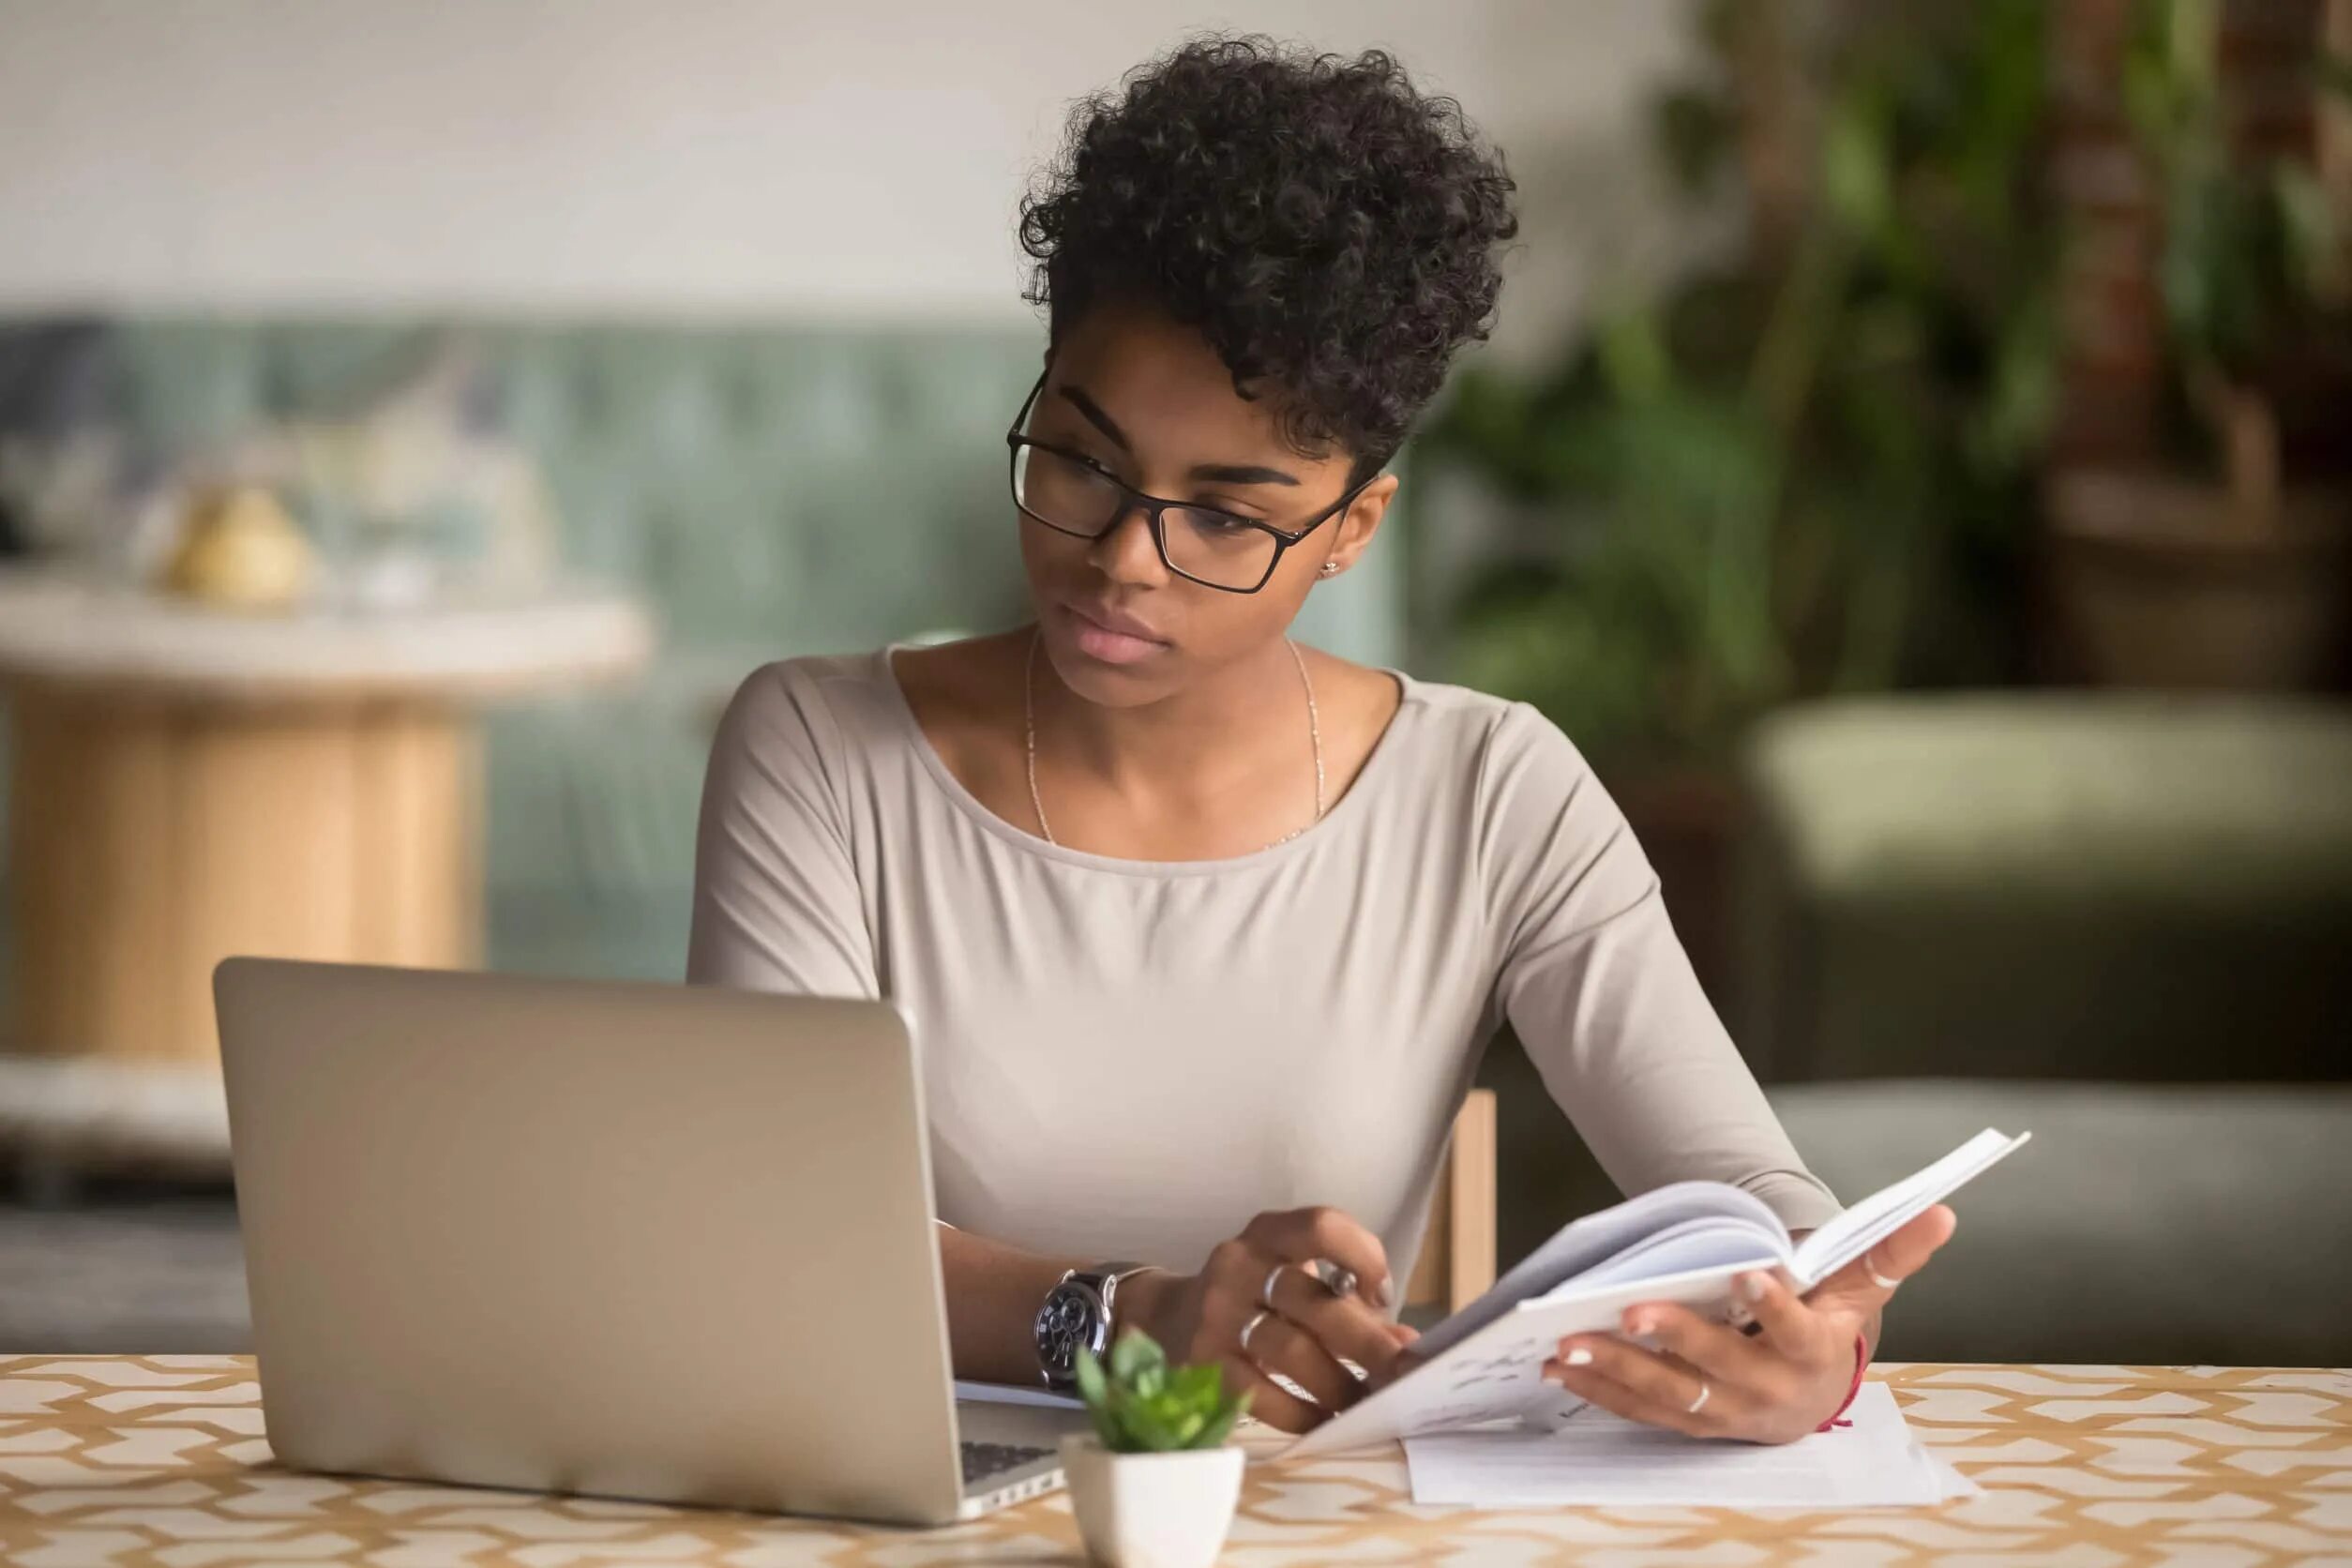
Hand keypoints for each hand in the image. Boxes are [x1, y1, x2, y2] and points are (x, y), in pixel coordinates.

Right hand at [1119, 1207, 1418, 1433]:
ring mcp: (1217, 1314)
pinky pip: (1260, 1393)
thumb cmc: (1250, 1297)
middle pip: (1313, 1300)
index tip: (1381, 1296)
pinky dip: (1300, 1412)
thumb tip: (1406, 1343)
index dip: (1362, 1256)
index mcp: (1267, 1234)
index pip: (1321, 1226)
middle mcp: (1238, 1265)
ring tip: (1366, 1405)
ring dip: (1337, 1384)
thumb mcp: (1291, 1280)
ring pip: (1289, 1350)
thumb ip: (1348, 1304)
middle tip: (1401, 1373)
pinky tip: (1323, 1421)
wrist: (1164, 1318)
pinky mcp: (1203, 1363)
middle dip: (1367, 1342)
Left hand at [1541, 1204, 1955, 1444]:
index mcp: (1814, 1353)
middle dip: (1673, 1339)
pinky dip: (1600, 1390)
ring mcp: (1726, 1413)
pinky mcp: (1690, 1422)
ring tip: (1570, 1343)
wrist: (1813, 1395)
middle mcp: (1770, 1391)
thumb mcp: (1861, 1289)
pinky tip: (1560, 1367)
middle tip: (1629, 1311)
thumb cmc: (1831, 1326)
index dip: (1774, 1304)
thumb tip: (1942, 1210)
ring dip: (1617, 1371)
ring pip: (1669, 1395)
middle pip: (1718, 1366)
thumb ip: (1891, 1250)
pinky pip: (1641, 1411)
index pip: (1796, 1329)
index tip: (1748, 1273)